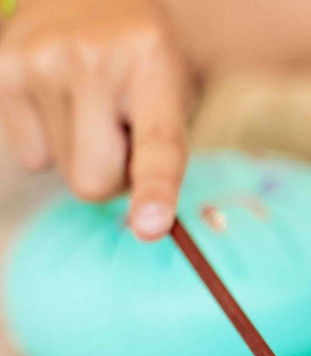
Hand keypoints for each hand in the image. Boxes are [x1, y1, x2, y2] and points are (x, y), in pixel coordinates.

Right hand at [0, 0, 190, 239]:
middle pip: (93, 183)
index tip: (150, 227)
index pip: (158, 145)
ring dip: (80, 154)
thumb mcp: (177, 100)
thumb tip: (146, 226)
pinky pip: (31, 158)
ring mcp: (39, 59)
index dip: (154, 189)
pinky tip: (62, 102)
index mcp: (154, 65)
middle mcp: (92, 57)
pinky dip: (48, 141)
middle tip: (122, 131)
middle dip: (111, 176)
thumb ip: (165, 161)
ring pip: (61, 172)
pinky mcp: (2, 68)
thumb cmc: (148, 66)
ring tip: (92, 108)